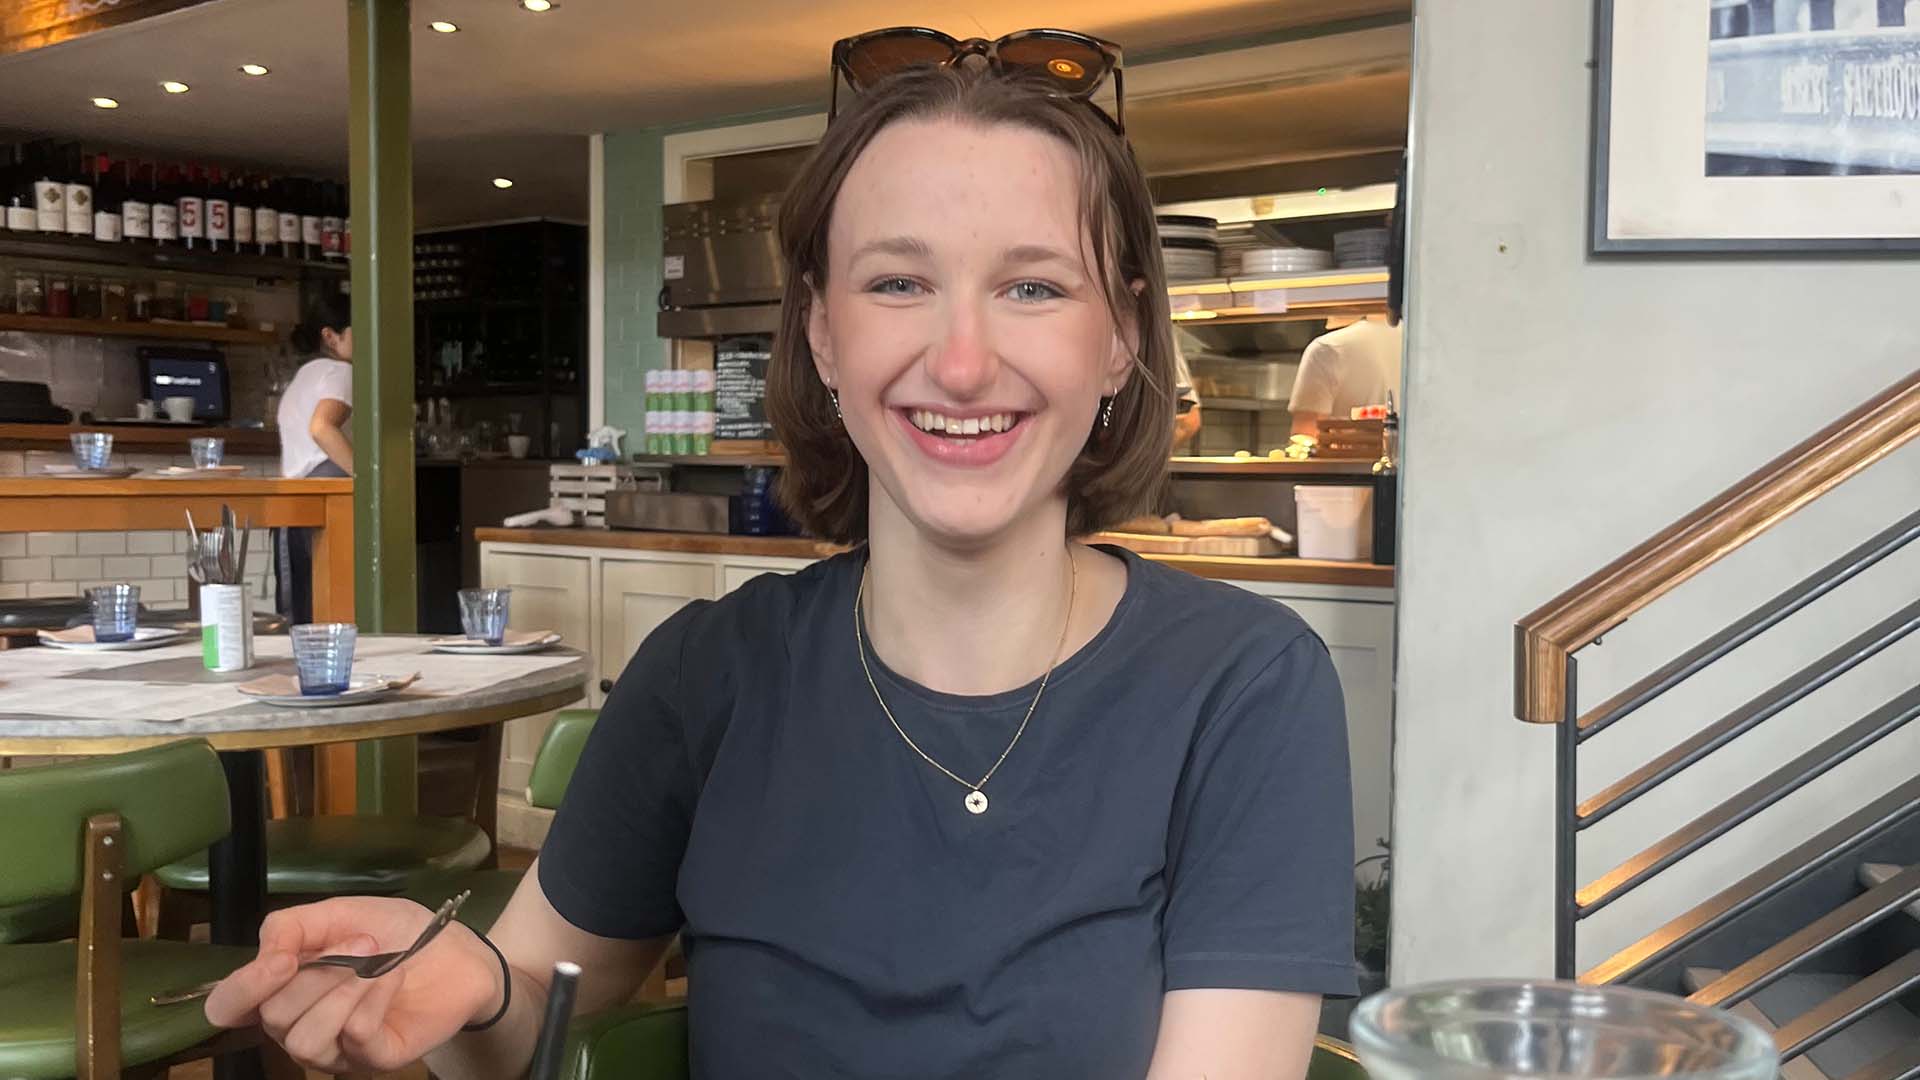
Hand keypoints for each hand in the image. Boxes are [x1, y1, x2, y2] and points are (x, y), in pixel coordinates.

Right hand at [205, 896, 501, 1073]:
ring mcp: (336, 1051)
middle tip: (363, 943)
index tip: (280, 961)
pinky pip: (354, 1037)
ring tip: (377, 963)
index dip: (242, 988)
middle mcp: (299, 1026)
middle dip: (317, 973)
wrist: (459, 950)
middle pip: (272, 1018)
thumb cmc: (397, 933)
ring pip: (304, 1040)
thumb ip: (291, 926)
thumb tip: (265, 955)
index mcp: (283, 989)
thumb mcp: (341, 913)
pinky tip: (393, 977)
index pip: (228, 1008)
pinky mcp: (374, 1060)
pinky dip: (374, 998)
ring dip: (342, 990)